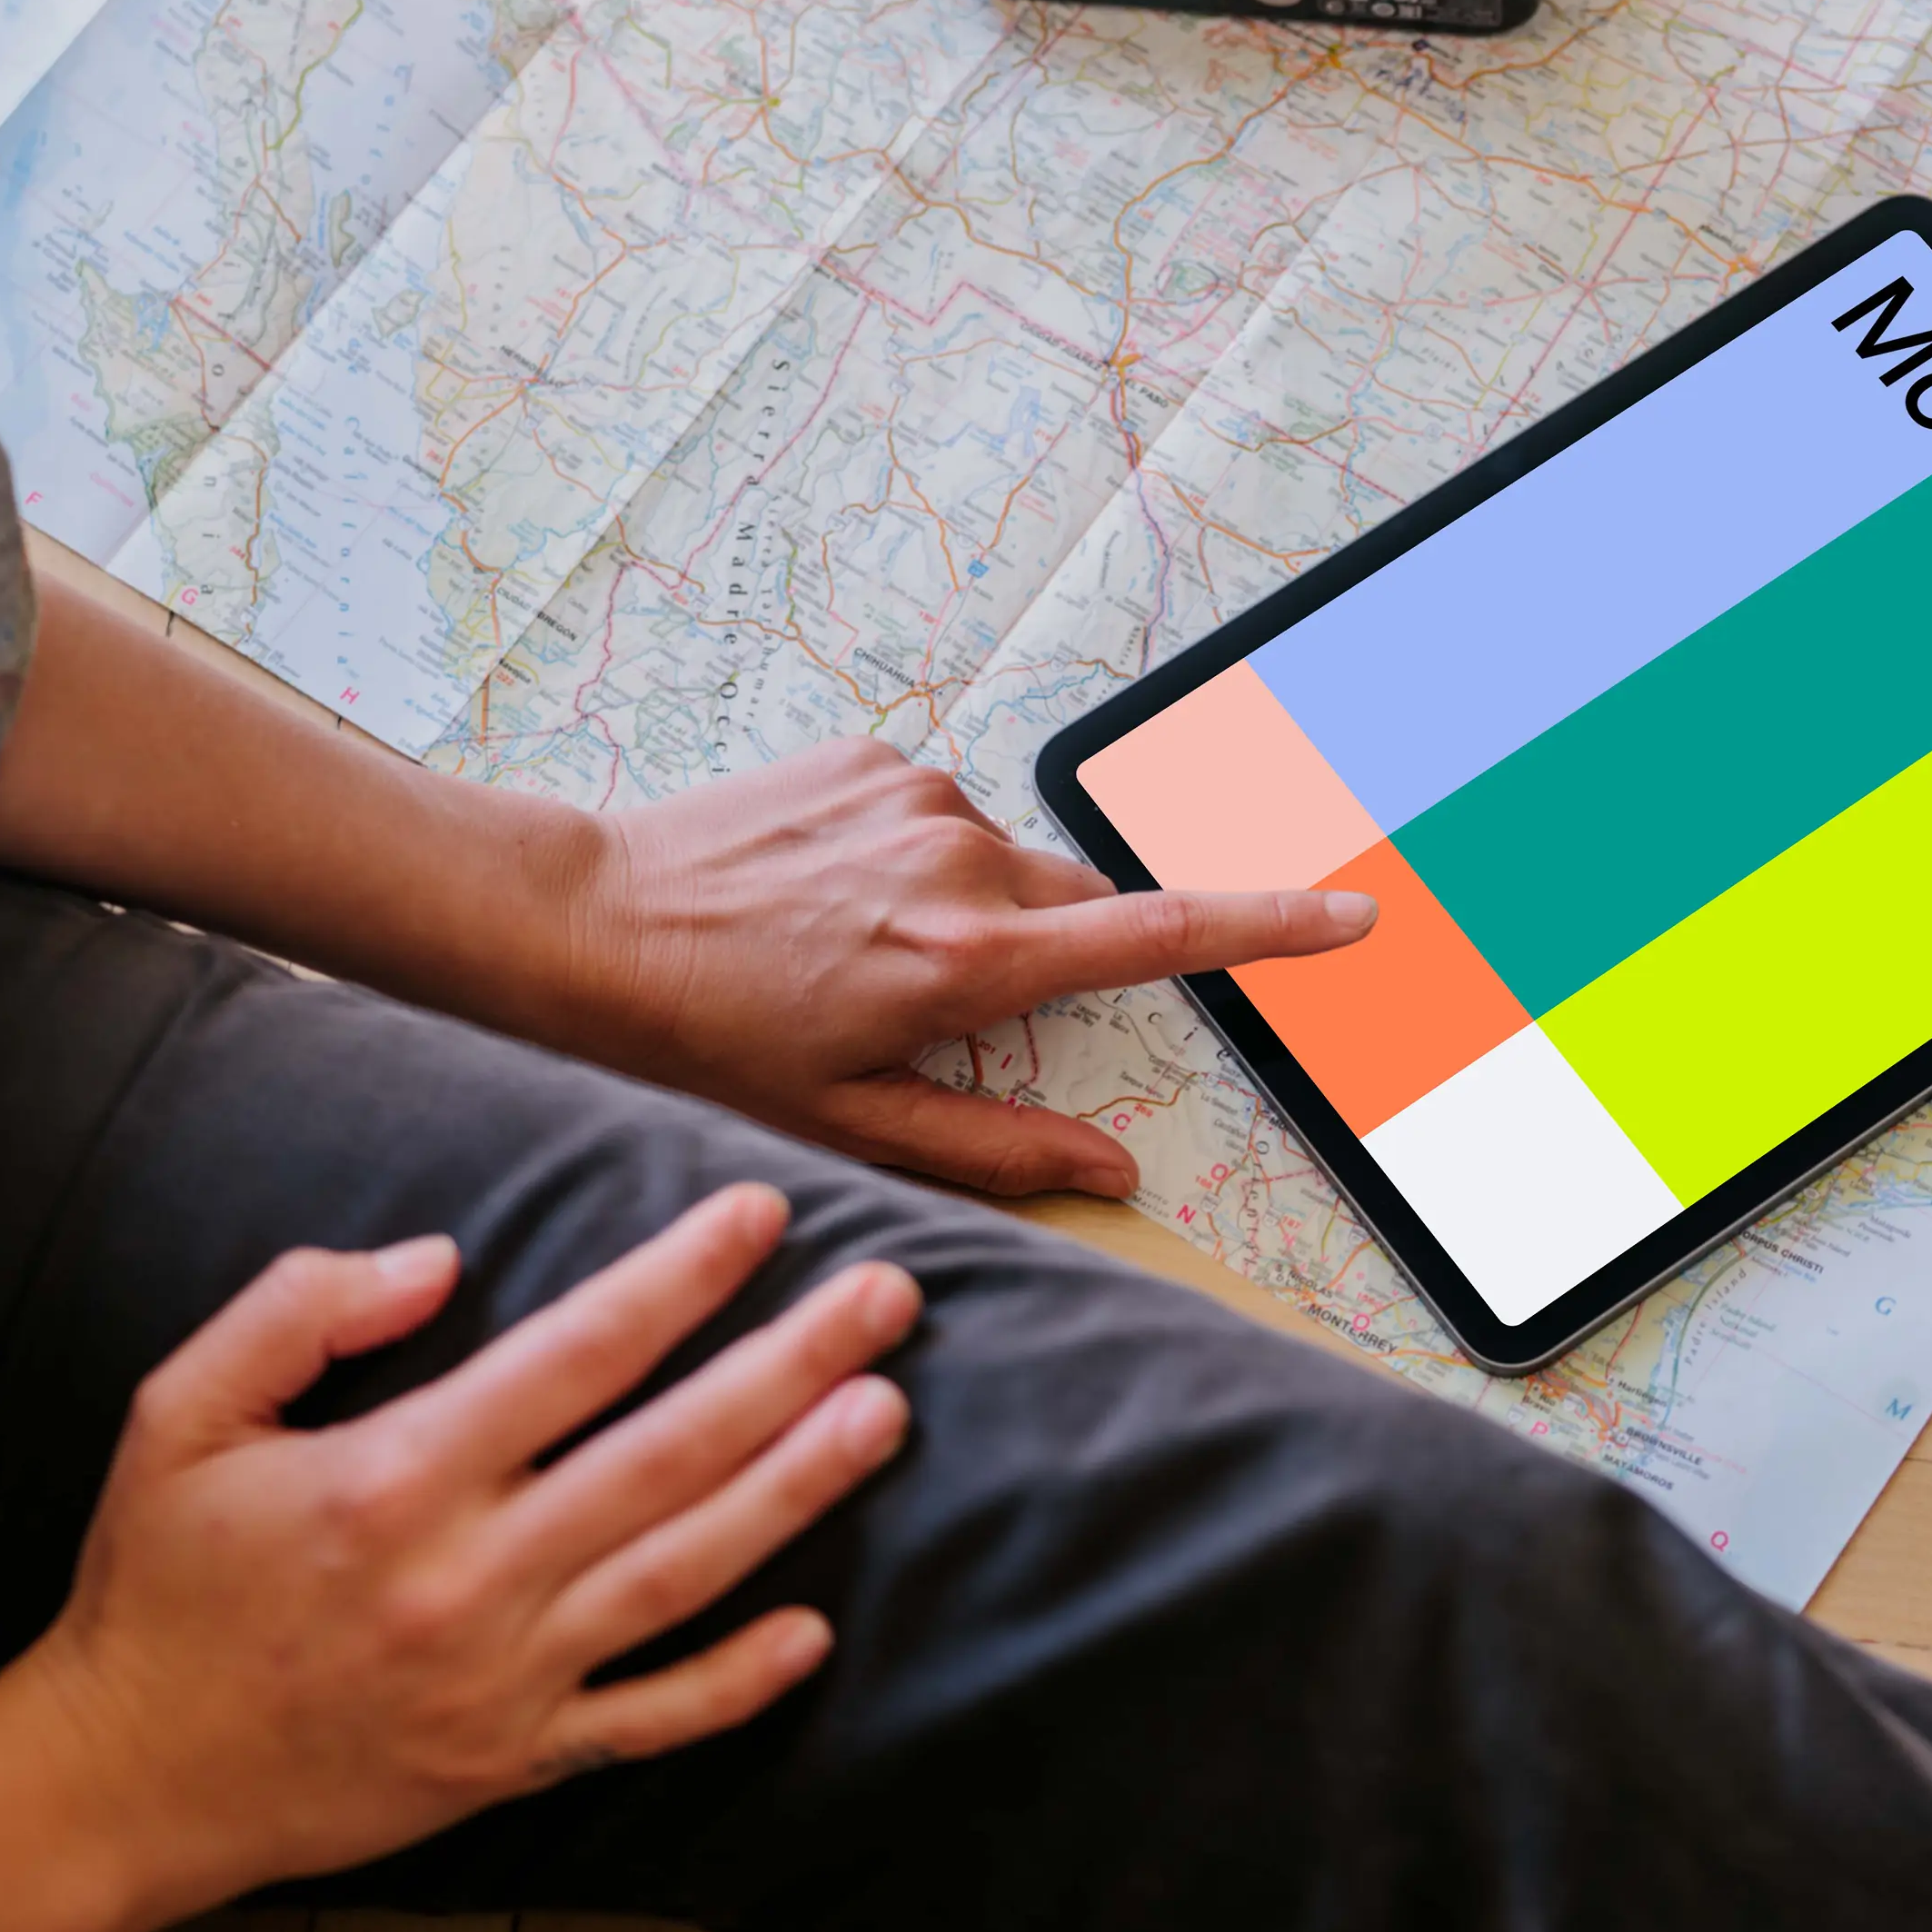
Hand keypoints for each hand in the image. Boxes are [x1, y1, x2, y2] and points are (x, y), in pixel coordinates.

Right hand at [17, 1184, 913, 1919]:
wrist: (119, 1780)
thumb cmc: (156, 1584)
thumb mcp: (178, 1413)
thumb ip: (298, 1310)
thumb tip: (440, 1257)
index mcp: (395, 1478)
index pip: (578, 1354)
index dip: (682, 1278)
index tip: (764, 1212)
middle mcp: (466, 1577)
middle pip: (668, 1454)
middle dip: (791, 1365)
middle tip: (887, 1295)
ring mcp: (500, 1679)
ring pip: (684, 1574)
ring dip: (796, 1493)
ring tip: (885, 1414)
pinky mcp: (510, 1764)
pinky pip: (646, 1721)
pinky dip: (735, 1683)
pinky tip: (818, 1632)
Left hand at [556, 735, 1373, 1194]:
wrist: (577, 926)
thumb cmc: (703, 1044)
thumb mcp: (850, 1128)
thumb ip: (997, 1153)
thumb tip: (1114, 1174)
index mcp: (967, 961)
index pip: (1161, 935)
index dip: (1273, 926)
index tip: (1354, 915)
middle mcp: (958, 861)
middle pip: (1077, 906)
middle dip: (1043, 955)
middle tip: (928, 1004)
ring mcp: (914, 796)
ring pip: (1002, 864)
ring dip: (965, 911)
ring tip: (844, 955)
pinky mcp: (871, 757)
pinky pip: (934, 818)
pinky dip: (908, 863)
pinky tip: (821, 901)